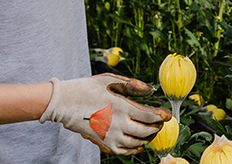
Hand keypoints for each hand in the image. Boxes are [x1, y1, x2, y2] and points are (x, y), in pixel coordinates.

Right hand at [39, 74, 171, 154]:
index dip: (162, 116)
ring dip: (147, 139)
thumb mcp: (110, 80)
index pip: (150, 116)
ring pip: (136, 143)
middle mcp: (117, 124)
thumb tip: (152, 91)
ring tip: (151, 133)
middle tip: (161, 123)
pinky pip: (122, 151)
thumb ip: (133, 85)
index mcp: (121, 106)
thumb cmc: (87, 88)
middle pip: (146, 131)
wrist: (63, 103)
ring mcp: (109, 136)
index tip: (168, 114)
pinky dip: (133, 150)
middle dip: (156, 128)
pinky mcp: (102, 143)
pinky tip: (139, 145)